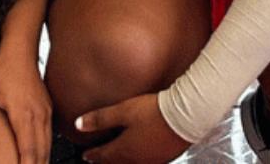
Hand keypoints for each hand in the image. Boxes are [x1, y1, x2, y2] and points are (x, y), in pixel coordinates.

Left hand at [0, 44, 53, 163]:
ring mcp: (46, 112)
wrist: (21, 52)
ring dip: (43, 160)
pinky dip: (46, 149)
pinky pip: (50, 135)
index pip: (28, 148)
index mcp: (23, 114)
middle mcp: (38, 115)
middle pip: (41, 150)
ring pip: (48, 144)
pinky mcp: (48, 109)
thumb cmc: (1, 71)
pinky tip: (41, 156)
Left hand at [72, 94, 188, 163]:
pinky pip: (149, 160)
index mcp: (124, 150)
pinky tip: (145, 152)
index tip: (86, 155)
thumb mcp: (124, 111)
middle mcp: (138, 158)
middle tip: (100, 159)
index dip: (92, 155)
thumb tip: (79, 124)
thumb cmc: (157, 112)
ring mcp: (154, 158)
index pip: (102, 155)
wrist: (190, 113)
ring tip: (121, 156)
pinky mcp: (169, 154)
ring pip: (134, 163)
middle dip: (107, 160)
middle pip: (117, 162)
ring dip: (125, 160)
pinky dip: (141, 157)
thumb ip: (101, 118)